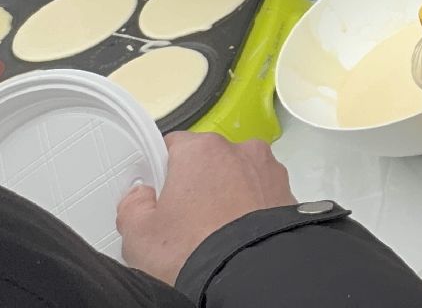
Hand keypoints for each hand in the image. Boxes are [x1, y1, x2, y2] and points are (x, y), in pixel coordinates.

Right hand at [118, 132, 296, 286]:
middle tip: (183, 220)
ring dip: (228, 196)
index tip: (158, 193)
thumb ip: (132, 206)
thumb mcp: (140, 234)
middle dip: (196, 185)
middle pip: (208, 161)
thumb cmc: (200, 252)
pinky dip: (252, 210)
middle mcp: (240, 152)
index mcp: (201, 150)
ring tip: (213, 231)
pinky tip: (237, 234)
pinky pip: (262, 195)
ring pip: (238, 177)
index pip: (173, 146)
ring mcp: (268, 172)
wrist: (249, 275)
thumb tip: (138, 198)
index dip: (162, 172)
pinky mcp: (288, 194)